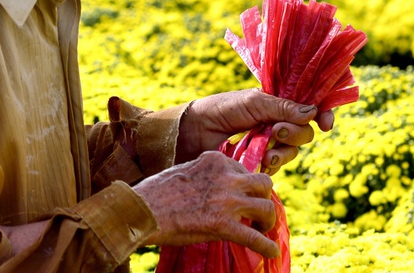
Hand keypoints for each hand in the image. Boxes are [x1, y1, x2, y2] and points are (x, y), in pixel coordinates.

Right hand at [136, 151, 279, 256]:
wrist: (142, 210)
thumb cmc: (155, 191)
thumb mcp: (184, 169)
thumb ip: (204, 174)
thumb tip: (212, 186)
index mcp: (215, 160)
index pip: (243, 169)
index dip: (245, 185)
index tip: (241, 195)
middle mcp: (227, 177)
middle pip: (263, 183)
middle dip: (264, 197)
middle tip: (258, 210)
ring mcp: (227, 201)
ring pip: (267, 207)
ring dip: (268, 220)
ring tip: (262, 229)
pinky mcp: (223, 226)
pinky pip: (255, 238)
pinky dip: (267, 247)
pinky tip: (271, 253)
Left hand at [176, 89, 333, 172]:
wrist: (195, 132)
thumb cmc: (221, 109)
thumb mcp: (253, 102)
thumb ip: (282, 107)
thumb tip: (313, 112)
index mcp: (276, 104)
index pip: (308, 108)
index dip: (322, 114)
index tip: (326, 123)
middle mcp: (276, 123)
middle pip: (304, 132)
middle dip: (295, 133)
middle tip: (276, 131)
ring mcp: (269, 144)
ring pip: (293, 151)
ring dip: (283, 151)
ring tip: (265, 149)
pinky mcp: (259, 163)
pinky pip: (277, 166)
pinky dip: (271, 163)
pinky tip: (259, 159)